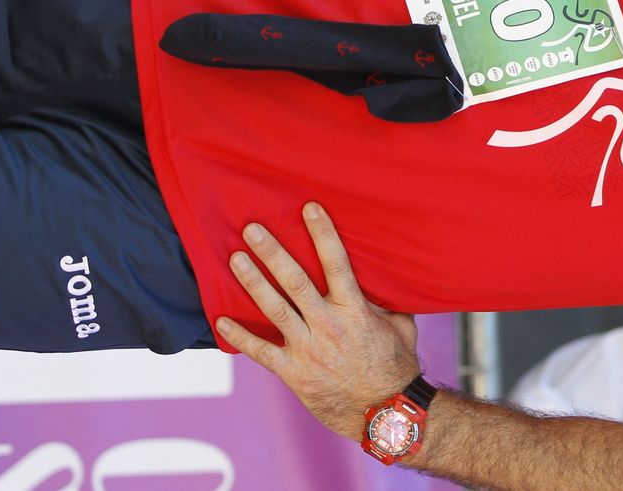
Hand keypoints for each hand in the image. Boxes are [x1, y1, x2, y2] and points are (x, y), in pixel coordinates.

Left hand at [217, 203, 421, 438]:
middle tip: (252, 229)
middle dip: (272, 253)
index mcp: (356, 310)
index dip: (322, 234)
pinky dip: (239, 336)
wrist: (387, 413)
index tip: (308, 208)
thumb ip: (384, 301)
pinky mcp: (294, 374)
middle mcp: (329, 325)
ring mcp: (308, 350)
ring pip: (274, 309)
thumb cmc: (397, 366)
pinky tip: (220, 320)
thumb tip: (379, 278)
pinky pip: (261, 352)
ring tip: (235, 259)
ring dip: (253, 282)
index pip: (336, 263)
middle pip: (295, 281)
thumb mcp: (402, 326)